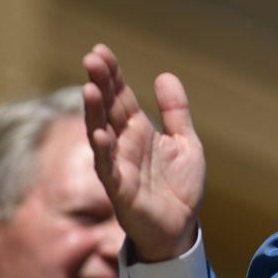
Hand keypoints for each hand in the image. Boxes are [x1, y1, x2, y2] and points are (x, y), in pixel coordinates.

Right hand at [82, 44, 204, 262]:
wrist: (182, 227)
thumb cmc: (179, 186)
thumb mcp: (186, 142)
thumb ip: (176, 111)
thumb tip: (164, 75)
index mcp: (140, 131)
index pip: (122, 97)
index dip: (113, 75)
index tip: (101, 51)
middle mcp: (125, 144)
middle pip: (109, 109)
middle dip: (100, 84)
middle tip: (91, 58)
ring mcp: (120, 165)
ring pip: (102, 133)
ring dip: (95, 112)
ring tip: (90, 89)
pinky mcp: (121, 189)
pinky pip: (109, 168)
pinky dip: (104, 150)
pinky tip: (99, 133)